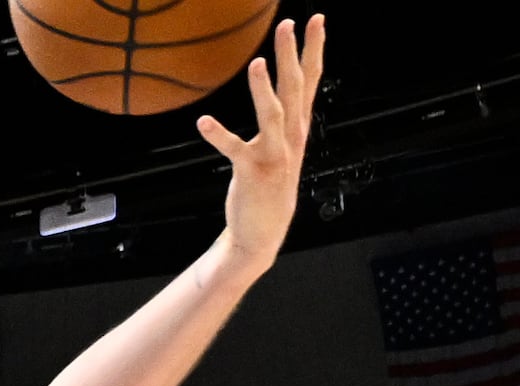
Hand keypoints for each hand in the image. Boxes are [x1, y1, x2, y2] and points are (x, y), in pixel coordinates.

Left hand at [201, 15, 323, 267]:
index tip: (316, 19)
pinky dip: (219, 135)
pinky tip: (203, 122)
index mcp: (298, 126)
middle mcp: (291, 136)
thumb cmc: (269, 183)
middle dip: (292, 54)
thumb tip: (281, 86)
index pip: (310, 80)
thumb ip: (283, 115)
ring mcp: (274, 153)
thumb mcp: (282, 144)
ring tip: (256, 62)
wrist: (263, 230)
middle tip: (289, 22)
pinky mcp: (252, 170)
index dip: (314, 49)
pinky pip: (234, 149)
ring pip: (272, 113)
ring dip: (263, 88)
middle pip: (294, 87)